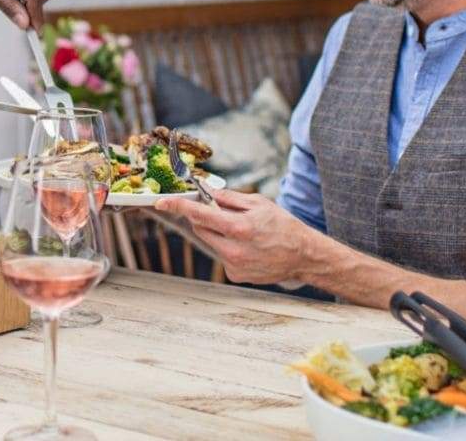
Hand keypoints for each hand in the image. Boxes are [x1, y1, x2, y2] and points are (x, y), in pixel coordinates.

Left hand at [154, 189, 317, 285]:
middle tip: (222, 213)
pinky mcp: (235, 275)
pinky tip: (249, 248)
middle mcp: (233, 249)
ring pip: (211, 242)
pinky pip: (222, 256)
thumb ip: (230, 198)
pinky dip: (228, 248)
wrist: (303, 256)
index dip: (178, 206)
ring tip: (244, 233)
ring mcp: (233, 264)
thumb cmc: (283, 226)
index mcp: (238, 227)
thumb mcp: (259, 203)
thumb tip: (208, 191)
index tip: (161, 202)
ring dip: (219, 234)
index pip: (199, 214)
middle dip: (204, 217)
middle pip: (201, 228)